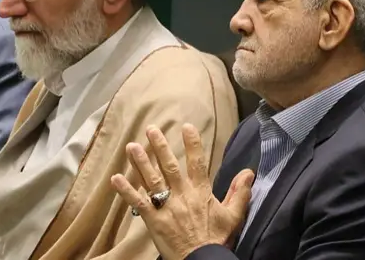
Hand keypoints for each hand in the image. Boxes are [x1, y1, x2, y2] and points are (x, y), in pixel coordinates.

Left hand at [111, 124, 254, 259]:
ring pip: (152, 180)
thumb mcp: (233, 216)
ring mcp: (166, 207)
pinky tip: (116, 178)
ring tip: (131, 146)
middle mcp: (182, 195)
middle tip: (151, 129)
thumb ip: (239, 192)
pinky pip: (138, 202)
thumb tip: (249, 172)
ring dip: (141, 163)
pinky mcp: (153, 220)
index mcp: (201, 193)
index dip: (192, 144)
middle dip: (159, 147)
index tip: (186, 126)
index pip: (197, 163)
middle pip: (169, 166)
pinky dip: (126, 190)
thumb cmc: (216, 239)